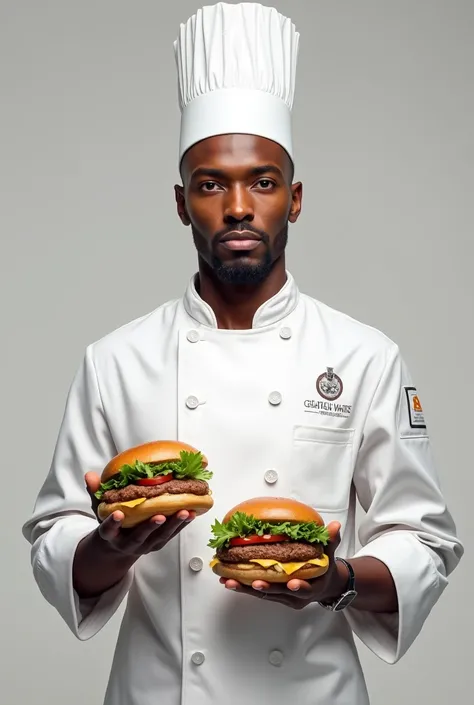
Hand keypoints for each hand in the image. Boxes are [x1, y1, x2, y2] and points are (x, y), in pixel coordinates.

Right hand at [84, 471, 194, 557]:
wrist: (117, 548)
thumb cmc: (111, 523)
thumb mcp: (99, 509)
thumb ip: (95, 492)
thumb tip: (89, 474)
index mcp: (110, 535)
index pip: (109, 530)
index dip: (113, 524)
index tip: (118, 514)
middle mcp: (127, 544)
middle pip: (140, 537)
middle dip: (150, 527)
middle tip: (160, 516)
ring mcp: (145, 546)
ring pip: (160, 537)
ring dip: (173, 525)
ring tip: (185, 512)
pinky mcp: (158, 544)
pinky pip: (171, 536)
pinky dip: (182, 525)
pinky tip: (192, 514)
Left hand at [219, 521, 345, 609]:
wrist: (324, 586)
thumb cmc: (324, 568)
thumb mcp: (330, 554)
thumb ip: (331, 540)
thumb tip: (335, 526)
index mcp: (312, 587)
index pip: (305, 589)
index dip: (299, 587)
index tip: (292, 583)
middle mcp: (296, 596)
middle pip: (279, 594)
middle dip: (264, 588)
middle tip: (251, 582)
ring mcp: (283, 598)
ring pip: (264, 594)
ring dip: (246, 588)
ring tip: (230, 582)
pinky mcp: (274, 595)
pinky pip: (258, 592)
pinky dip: (244, 587)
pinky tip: (229, 580)